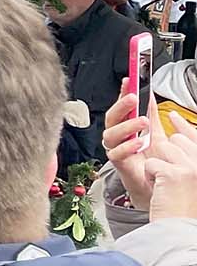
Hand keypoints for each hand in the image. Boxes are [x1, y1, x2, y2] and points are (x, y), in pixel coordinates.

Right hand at [105, 85, 152, 207]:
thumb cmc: (151, 160)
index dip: (122, 92)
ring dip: (127, 126)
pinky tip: (139, 142)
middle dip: (121, 106)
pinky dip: (127, 146)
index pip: (121, 106)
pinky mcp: (118, 163)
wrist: (153, 185)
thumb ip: (150, 114)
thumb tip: (150, 95)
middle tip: (133, 98)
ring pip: (111, 134)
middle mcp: (117, 136)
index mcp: (125, 126)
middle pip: (111, 117)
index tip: (128, 80)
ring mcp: (115, 149)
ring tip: (143, 122)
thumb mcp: (154, 132)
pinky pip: (116, 153)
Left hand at [143, 108, 196, 222]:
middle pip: (176, 140)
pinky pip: (151, 162)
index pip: (195, 137)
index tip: (171, 115)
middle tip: (167, 173)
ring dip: (157, 164)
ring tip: (164, 184)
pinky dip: (150, 175)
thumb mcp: (189, 179)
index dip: (182, 124)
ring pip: (161, 148)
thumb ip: (185, 159)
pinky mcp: (174, 173)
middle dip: (164, 151)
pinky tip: (159, 189)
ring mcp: (191, 167)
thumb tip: (173, 136)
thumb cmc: (182, 208)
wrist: (179, 230)